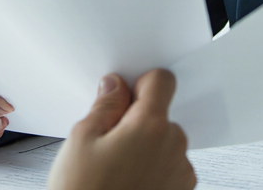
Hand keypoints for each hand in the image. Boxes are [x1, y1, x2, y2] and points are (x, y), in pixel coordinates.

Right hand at [47, 69, 195, 189]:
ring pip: (166, 145)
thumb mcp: (81, 140)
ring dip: (147, 149)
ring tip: (114, 171)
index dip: (141, 83)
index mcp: (150, 127)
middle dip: (138, 122)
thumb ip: (104, 106)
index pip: (162, 81)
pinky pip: (169, 170)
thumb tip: (115, 88)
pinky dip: (153, 172)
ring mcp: (181, 175)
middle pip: (162, 116)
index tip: (126, 94)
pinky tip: (127, 184)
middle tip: (108, 143)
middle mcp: (174, 148)